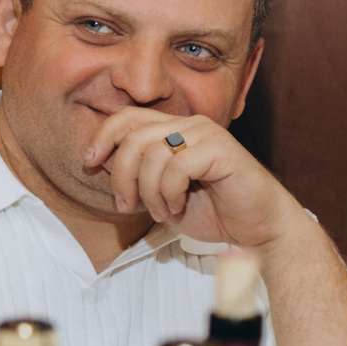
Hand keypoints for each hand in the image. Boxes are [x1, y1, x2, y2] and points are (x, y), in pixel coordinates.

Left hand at [82, 106, 302, 250]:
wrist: (257, 228)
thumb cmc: (214, 212)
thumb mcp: (162, 195)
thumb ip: (137, 176)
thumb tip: (99, 160)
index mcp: (176, 130)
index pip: (128, 117)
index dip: (103, 136)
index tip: (89, 163)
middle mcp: (191, 125)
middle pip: (134, 135)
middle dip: (121, 174)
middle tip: (126, 204)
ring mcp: (207, 134)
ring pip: (152, 153)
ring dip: (149, 190)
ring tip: (161, 210)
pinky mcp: (222, 150)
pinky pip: (177, 167)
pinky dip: (169, 193)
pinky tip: (178, 206)